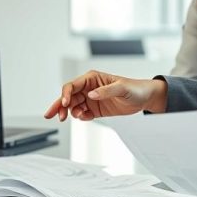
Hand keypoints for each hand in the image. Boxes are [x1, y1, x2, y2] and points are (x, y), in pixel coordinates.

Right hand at [43, 70, 166, 121]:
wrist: (145, 98)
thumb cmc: (135, 88)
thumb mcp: (122, 88)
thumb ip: (106, 91)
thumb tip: (91, 94)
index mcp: (92, 78)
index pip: (72, 85)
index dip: (66, 94)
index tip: (65, 104)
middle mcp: (89, 88)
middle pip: (68, 96)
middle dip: (59, 106)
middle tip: (52, 115)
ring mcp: (91, 99)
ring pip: (73, 106)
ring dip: (70, 113)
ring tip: (75, 117)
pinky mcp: (95, 109)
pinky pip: (82, 114)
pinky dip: (81, 117)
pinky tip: (85, 118)